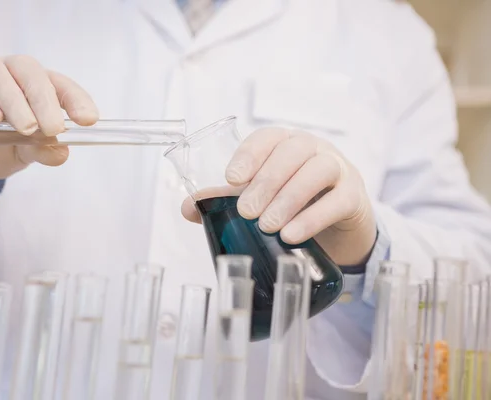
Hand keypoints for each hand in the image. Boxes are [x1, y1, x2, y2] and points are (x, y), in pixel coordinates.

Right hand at [0, 55, 97, 182]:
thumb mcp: (24, 155)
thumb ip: (41, 151)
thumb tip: (62, 152)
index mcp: (33, 87)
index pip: (59, 84)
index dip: (76, 99)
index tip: (89, 120)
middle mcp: (8, 74)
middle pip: (29, 72)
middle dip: (45, 100)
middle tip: (54, 128)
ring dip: (14, 99)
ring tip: (26, 128)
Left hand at [182, 128, 376, 266]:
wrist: (338, 225)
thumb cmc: (294, 204)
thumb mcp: (262, 198)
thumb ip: (226, 200)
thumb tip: (189, 208)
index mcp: (286, 144)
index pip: (268, 137)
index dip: (250, 154)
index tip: (231, 178)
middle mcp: (314, 149)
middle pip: (292, 152)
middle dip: (266, 182)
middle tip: (246, 211)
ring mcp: (339, 169)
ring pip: (317, 170)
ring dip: (289, 198)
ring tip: (267, 226)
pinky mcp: (354, 196)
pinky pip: (338, 201)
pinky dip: (313, 218)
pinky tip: (292, 235)